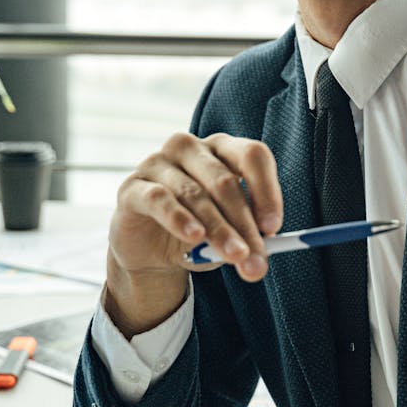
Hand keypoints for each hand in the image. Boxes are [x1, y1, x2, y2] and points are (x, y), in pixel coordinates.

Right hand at [105, 132, 282, 335]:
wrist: (151, 252)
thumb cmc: (198, 233)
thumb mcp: (228, 235)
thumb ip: (246, 239)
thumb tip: (261, 258)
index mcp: (223, 149)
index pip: (252, 155)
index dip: (266, 190)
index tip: (273, 228)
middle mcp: (191, 149)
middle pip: (224, 180)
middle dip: (243, 224)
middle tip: (254, 257)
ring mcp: (158, 163)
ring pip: (195, 194)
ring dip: (218, 229)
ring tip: (234, 257)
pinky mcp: (132, 187)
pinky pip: (159, 199)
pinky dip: (179, 219)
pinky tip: (194, 237)